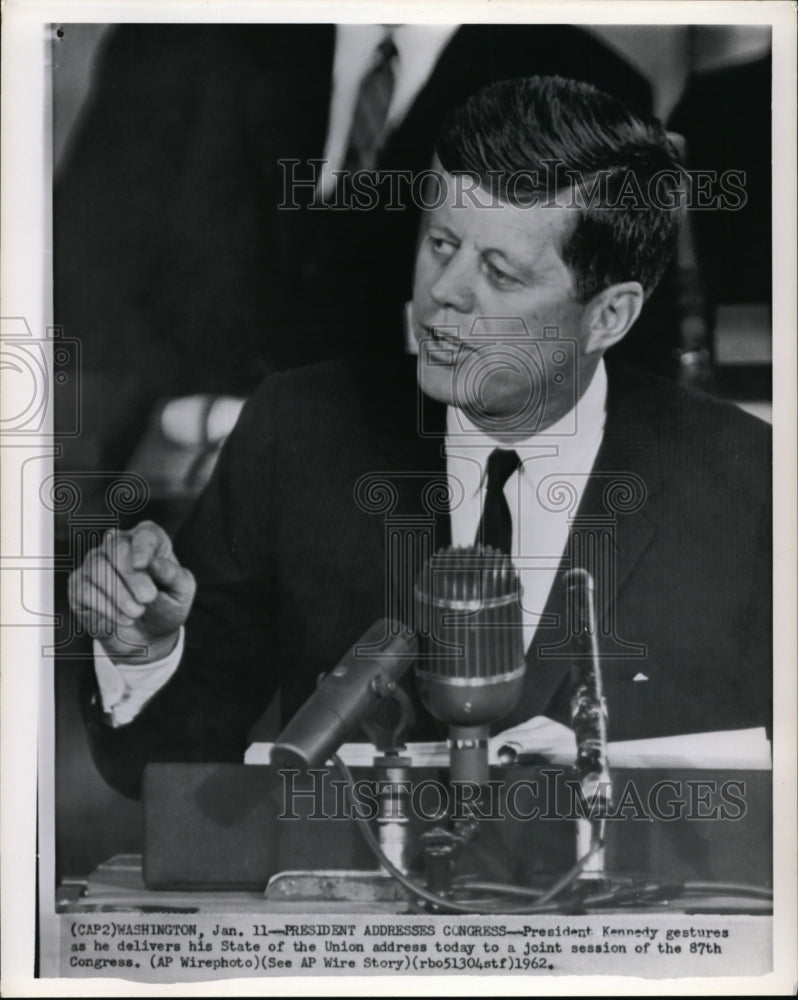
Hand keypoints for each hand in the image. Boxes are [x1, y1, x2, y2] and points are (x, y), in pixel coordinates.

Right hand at [67, 520, 195, 663]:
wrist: (148, 634)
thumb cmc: (166, 605)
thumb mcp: (180, 592)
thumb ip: (171, 574)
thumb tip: (154, 562)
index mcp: (148, 540)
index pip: (145, 534)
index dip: (142, 547)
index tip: (142, 564)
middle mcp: (118, 545)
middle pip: (116, 547)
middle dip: (132, 576)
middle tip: (148, 598)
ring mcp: (95, 562)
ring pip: (97, 567)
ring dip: (119, 594)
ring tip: (138, 613)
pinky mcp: (79, 584)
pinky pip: (84, 590)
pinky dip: (105, 607)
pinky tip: (123, 619)